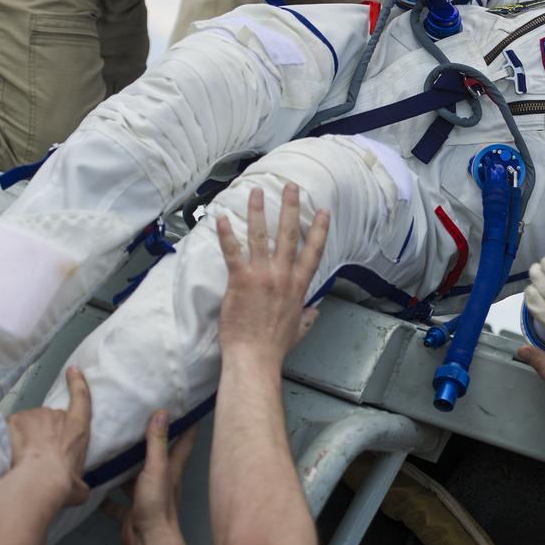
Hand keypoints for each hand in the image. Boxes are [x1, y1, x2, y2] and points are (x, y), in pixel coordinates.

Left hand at [7, 365, 91, 505]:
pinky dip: (6, 437)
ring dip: (23, 435)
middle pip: (49, 418)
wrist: (36, 481)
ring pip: (27, 423)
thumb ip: (79, 483)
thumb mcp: (79, 488)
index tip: (73, 369)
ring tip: (16, 457)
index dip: (77, 383)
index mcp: (77, 428)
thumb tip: (79, 489)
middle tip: (34, 453)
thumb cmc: (61, 484)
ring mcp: (34, 415)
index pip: (82, 399)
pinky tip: (2, 453)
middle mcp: (57, 416)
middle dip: (42, 431)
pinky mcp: (12, 420)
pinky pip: (8, 427)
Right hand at [102, 410, 197, 544]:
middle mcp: (160, 480)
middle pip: (155, 457)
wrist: (148, 541)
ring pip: (133, 478)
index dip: (187, 423)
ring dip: (123, 468)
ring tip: (109, 451)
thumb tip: (162, 413)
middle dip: (147, 442)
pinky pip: (116, 502)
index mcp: (172, 467)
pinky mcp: (130, 511)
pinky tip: (95, 487)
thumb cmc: (157, 505)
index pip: (184, 440)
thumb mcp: (157, 469)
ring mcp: (144, 496)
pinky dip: (106, 496)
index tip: (185, 406)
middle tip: (134, 424)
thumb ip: (157, 443)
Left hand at [217, 184, 328, 366]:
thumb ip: (307, 318)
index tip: (323, 211)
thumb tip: (315, 312)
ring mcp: (262, 275)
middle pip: (289, 234)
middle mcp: (283, 275)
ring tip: (255, 191)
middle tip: (291, 187)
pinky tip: (221, 218)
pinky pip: (232, 252)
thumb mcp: (298, 330)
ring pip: (261, 236)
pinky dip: (227, 234)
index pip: (313, 252)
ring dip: (258, 211)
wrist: (255, 357)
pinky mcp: (240, 280)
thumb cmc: (275, 347)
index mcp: (298, 286)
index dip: (319, 230)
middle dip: (291, 207)